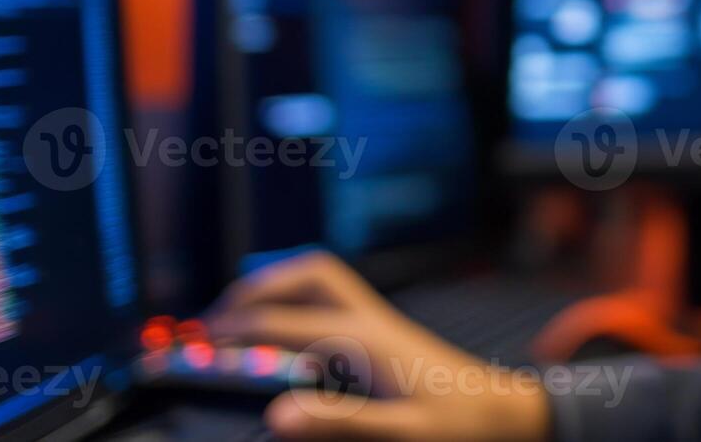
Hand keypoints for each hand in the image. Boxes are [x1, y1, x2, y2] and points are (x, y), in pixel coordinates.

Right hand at [208, 251, 551, 440]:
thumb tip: (276, 414)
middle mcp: (370, 321)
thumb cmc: (462, 426)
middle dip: (258, 286)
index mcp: (365, 340)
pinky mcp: (385, 335)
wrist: (508, 416)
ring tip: (238, 316)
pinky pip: (335, 300)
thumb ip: (339, 423)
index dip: (233, 332)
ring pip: (324, 279)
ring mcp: (379, 323)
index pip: (283, 324)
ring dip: (280, 286)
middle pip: (309, 274)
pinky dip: (301, 302)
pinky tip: (285, 334)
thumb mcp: (401, 434)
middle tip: (213, 318)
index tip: (192, 344)